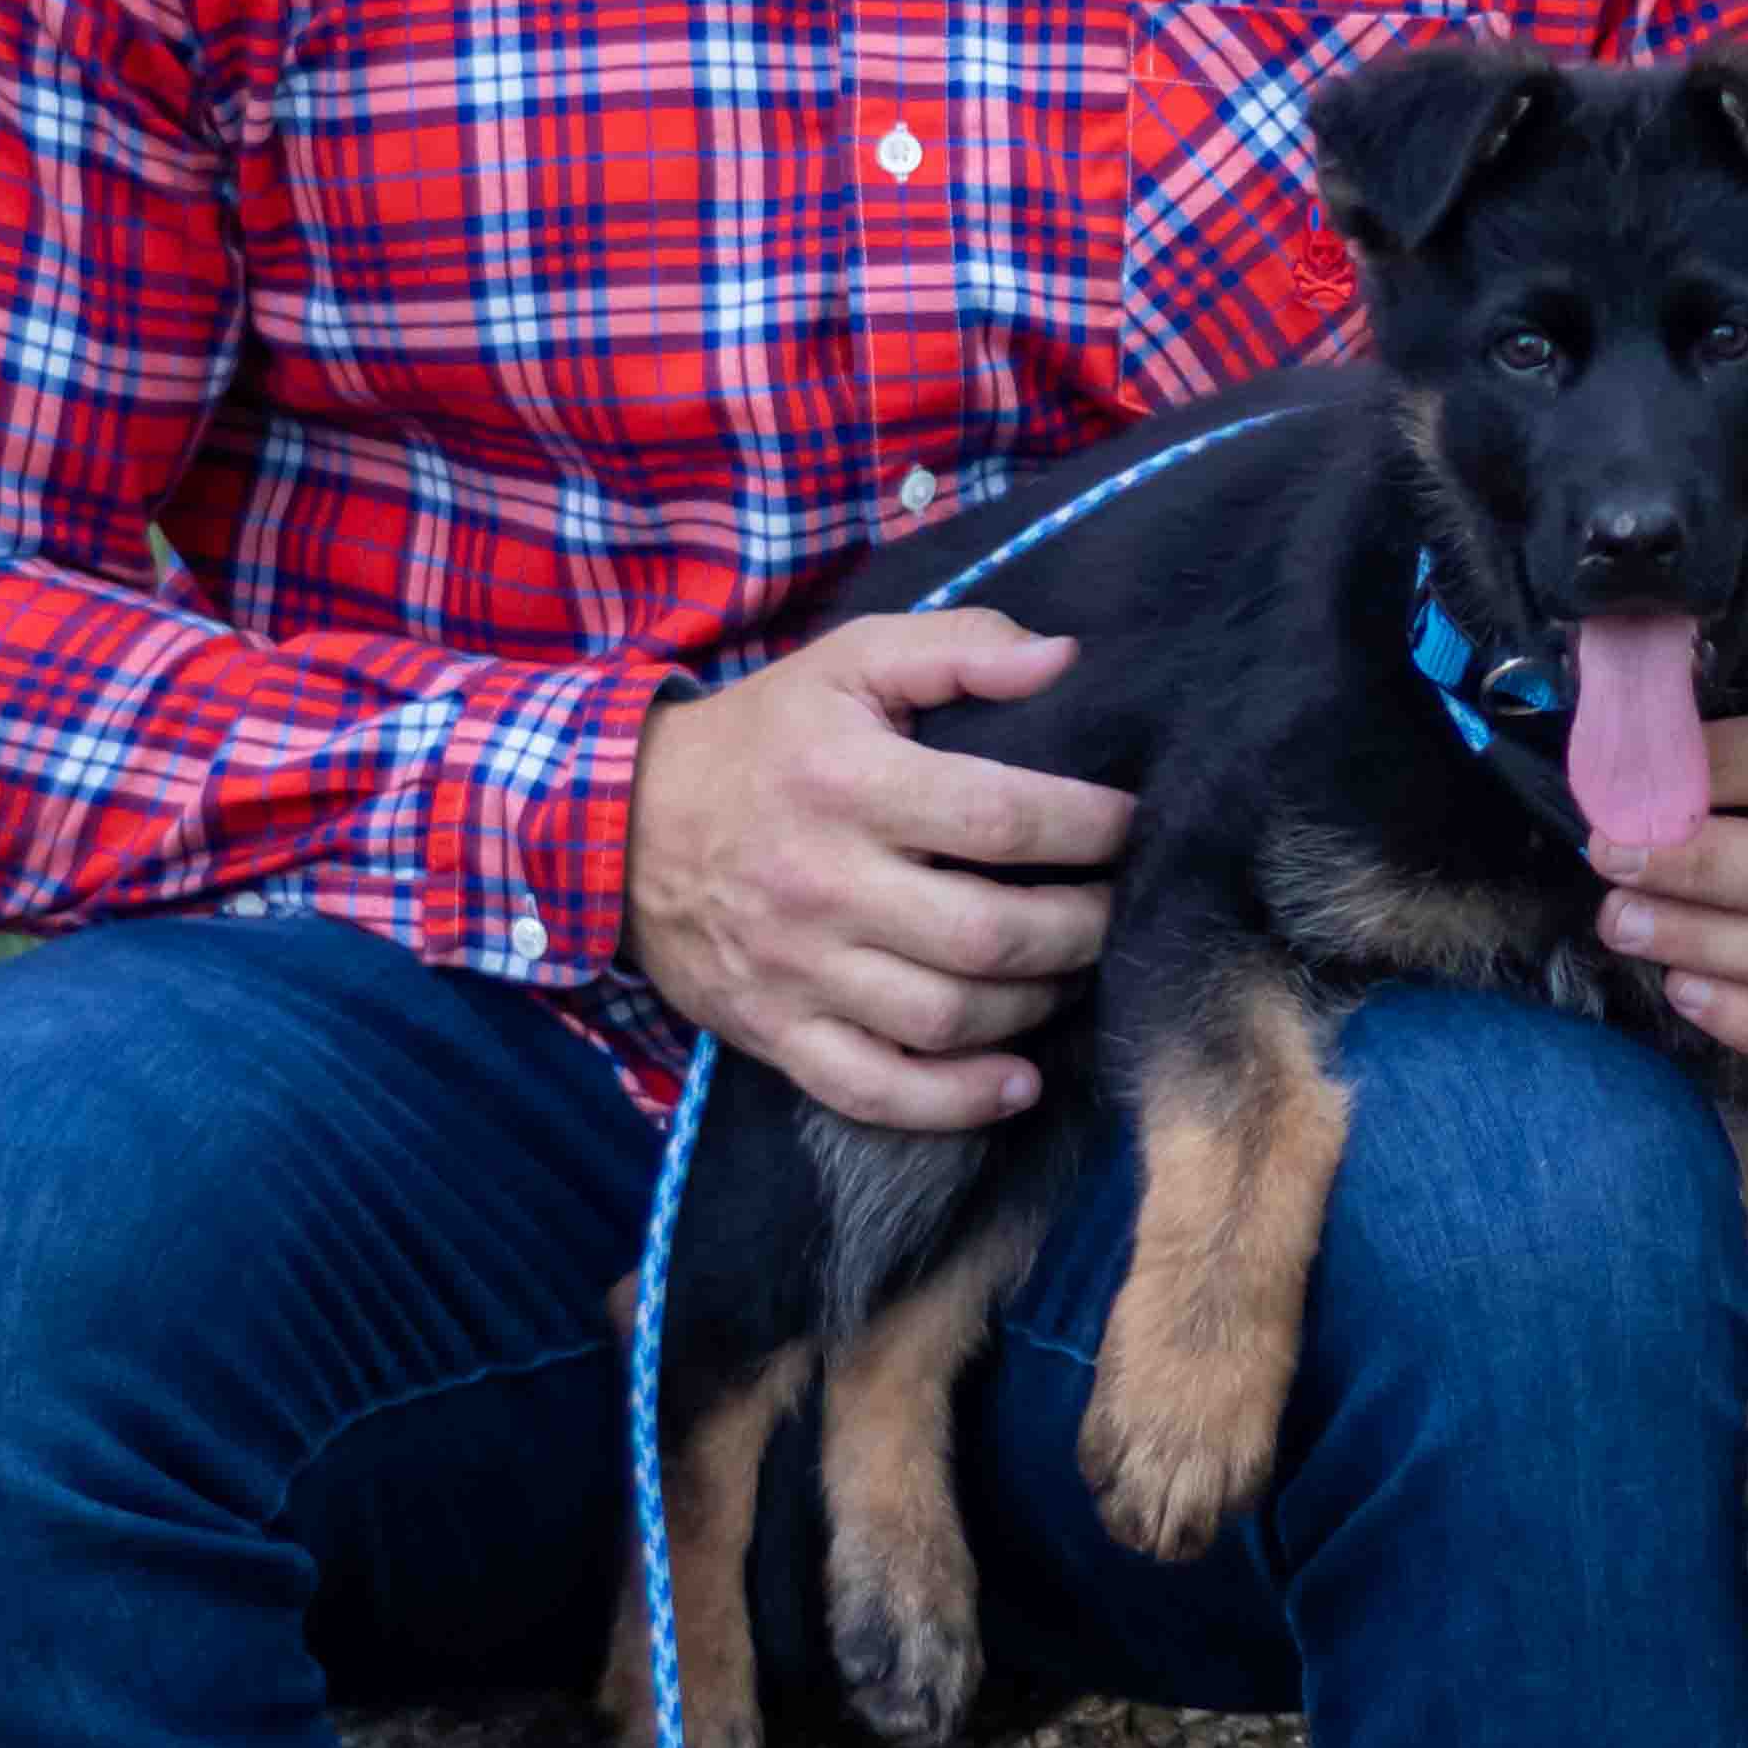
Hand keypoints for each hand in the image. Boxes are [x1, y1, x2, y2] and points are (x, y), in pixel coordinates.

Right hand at [621, 614, 1133, 1128]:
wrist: (620, 826)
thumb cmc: (761, 740)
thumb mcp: (848, 663)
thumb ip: (957, 646)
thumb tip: (1063, 658)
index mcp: (848, 782)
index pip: (1002, 817)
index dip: (1088, 827)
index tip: (1128, 825)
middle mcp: (824, 883)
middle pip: (989, 932)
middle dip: (1081, 927)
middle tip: (1115, 906)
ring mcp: (799, 970)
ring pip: (948, 1016)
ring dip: (1036, 1004)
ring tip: (1072, 971)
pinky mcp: (777, 1034)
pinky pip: (876, 1089)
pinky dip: (956, 1101)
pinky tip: (1017, 1082)